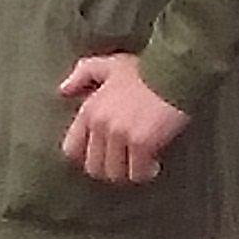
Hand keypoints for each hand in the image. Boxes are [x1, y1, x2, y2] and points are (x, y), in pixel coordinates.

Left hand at [58, 54, 187, 182]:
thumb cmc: (145, 70)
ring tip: (140, 164)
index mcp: (90, 109)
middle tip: (124, 162)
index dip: (87, 156)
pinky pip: (137, 173)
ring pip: (115, 173)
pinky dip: (146, 172)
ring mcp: (120, 135)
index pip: (72, 149)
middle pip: (94, 166)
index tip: (103, 154)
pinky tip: (154, 164)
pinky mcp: (142, 144)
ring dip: (128, 172)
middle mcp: (100, 125)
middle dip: (109, 168)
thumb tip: (64, 90)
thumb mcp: (110, 65)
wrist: (174, 72)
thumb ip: (83, 74)